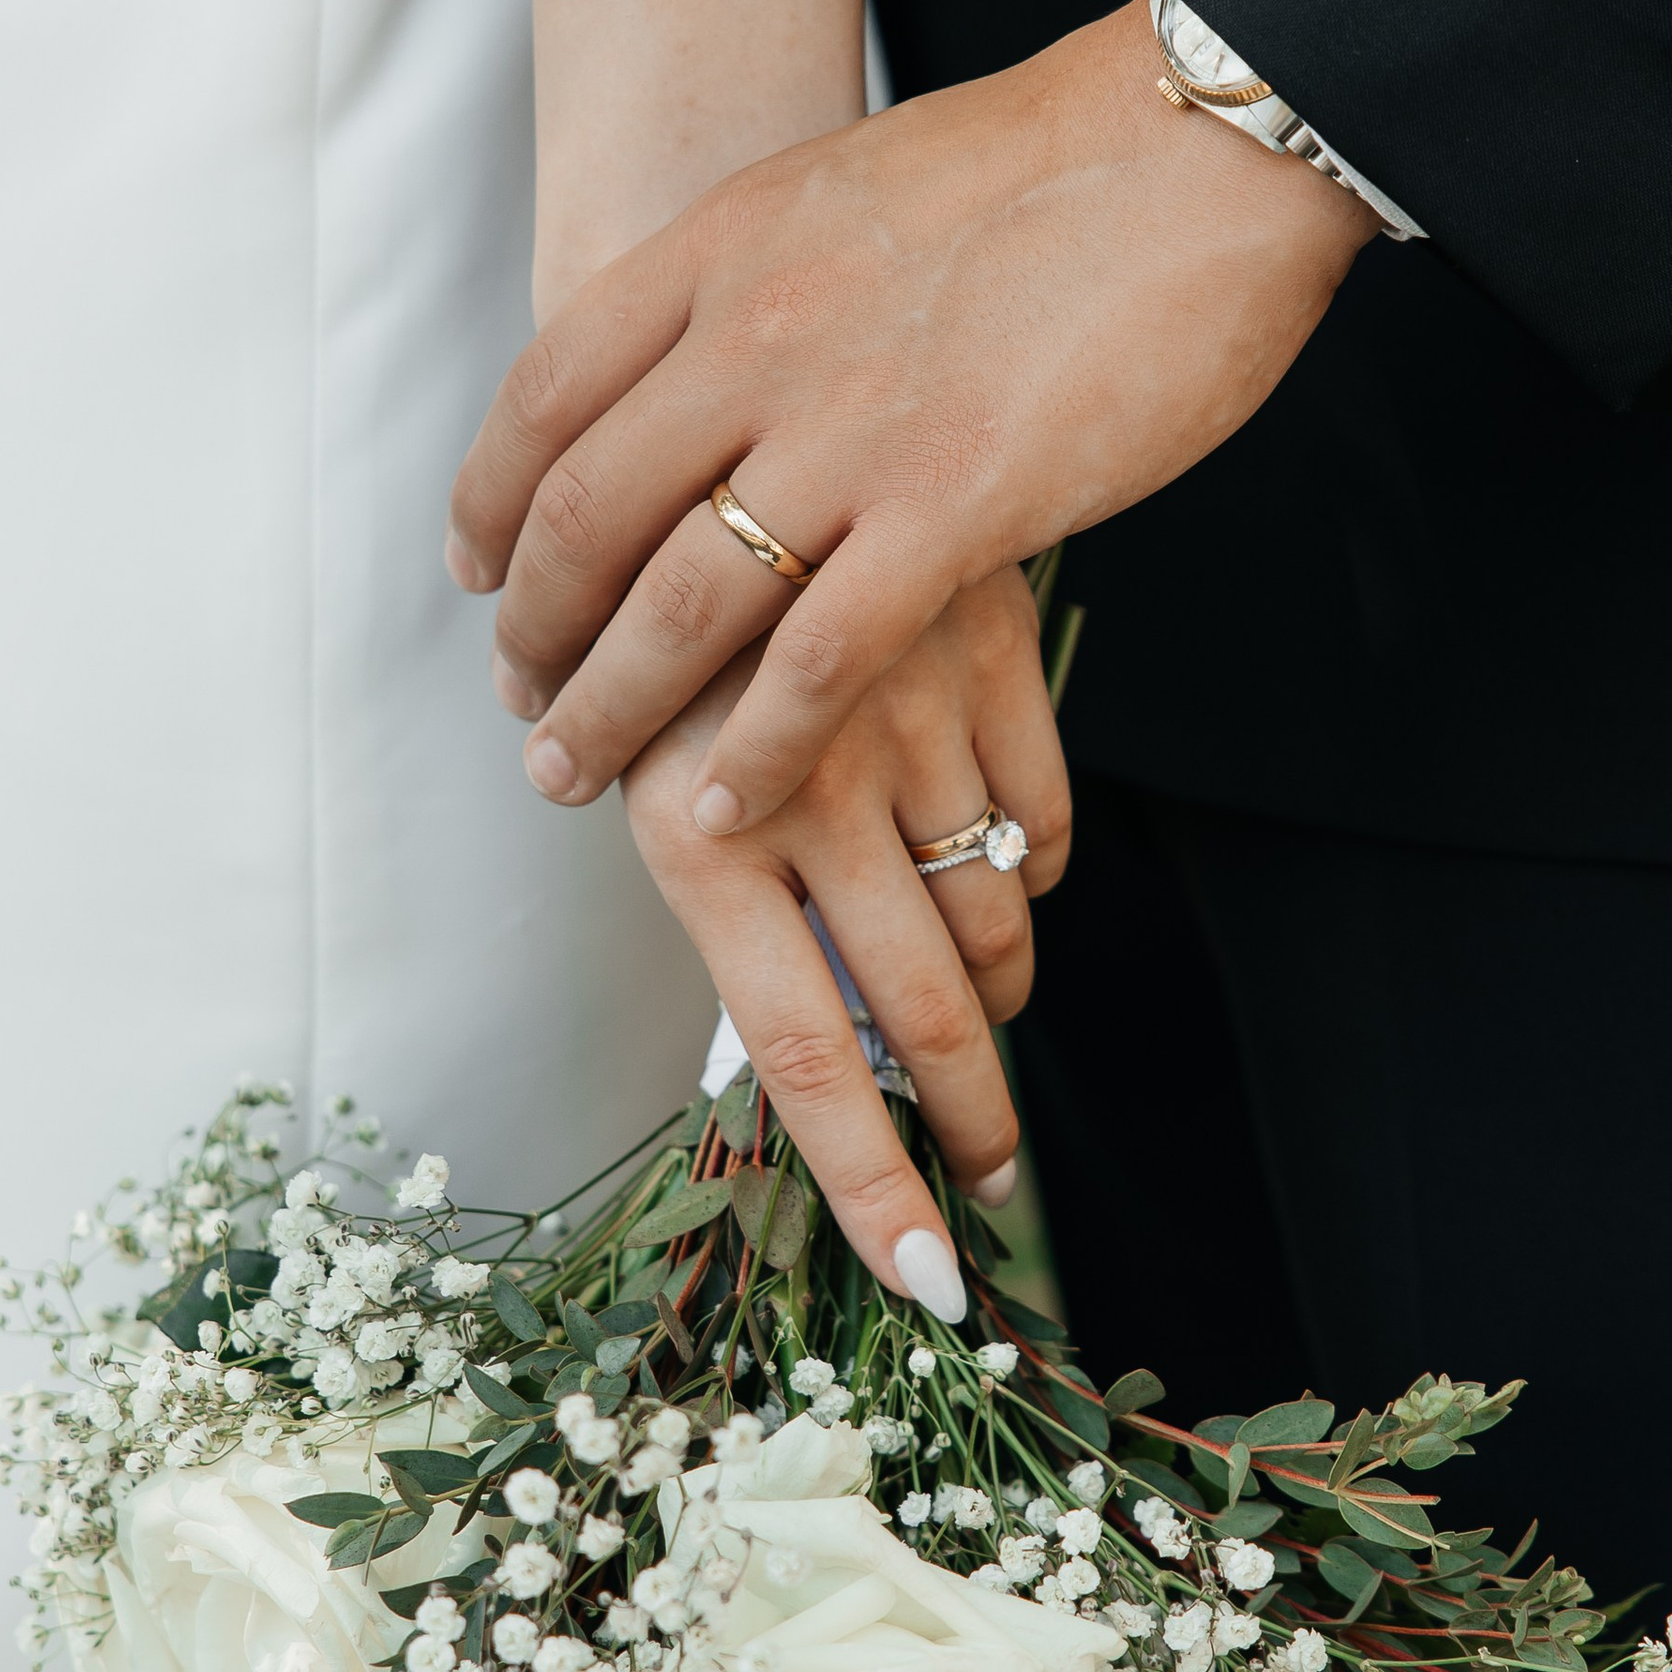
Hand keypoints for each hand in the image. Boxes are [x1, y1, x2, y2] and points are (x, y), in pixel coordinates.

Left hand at [449, 0, 1373, 825]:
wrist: (1201, 144)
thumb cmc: (1060, 160)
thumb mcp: (852, 185)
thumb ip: (772, 274)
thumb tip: (728, 345)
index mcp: (725, 247)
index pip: (547, 393)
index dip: (490, 500)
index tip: (476, 568)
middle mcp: (758, 336)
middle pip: (585, 513)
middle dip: (533, 627)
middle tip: (519, 697)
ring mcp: (849, 428)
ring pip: (674, 606)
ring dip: (608, 709)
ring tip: (573, 776)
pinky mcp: (954, 508)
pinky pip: (817, 663)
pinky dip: (757, 748)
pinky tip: (728, 802)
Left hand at [619, 568, 1070, 1300]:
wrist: (693, 397)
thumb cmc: (631, 598)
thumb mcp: (629, 746)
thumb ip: (705, 874)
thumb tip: (793, 1020)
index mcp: (696, 835)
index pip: (809, 1057)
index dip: (873, 1183)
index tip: (931, 1275)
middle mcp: (810, 789)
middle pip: (929, 1009)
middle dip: (970, 1120)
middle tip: (990, 1182)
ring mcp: (907, 717)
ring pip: (996, 914)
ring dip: (999, 994)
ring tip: (987, 1030)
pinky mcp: (979, 647)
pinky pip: (1042, 808)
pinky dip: (1034, 870)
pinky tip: (1008, 886)